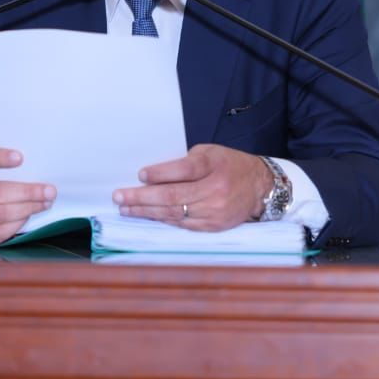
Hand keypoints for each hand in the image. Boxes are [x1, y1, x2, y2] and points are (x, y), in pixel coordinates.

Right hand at [0, 147, 54, 247]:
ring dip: (28, 208)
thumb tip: (38, 169)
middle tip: (49, 191)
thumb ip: (4, 169)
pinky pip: (3, 230)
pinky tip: (30, 215)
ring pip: (2, 213)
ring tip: (46, 203)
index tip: (20, 157)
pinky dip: (20, 222)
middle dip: (27, 192)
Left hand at [112, 143, 272, 231]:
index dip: (160, 174)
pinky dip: (163, 220)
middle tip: (119, 197)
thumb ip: (184, 162)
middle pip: (173, 196)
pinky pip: (182, 224)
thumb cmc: (229, 164)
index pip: (183, 170)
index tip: (140, 175)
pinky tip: (147, 216)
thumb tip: (152, 176)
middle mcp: (215, 190)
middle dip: (141, 198)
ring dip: (146, 212)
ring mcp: (214, 211)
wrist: (259, 186)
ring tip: (126, 208)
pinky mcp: (213, 226)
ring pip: (174, 213)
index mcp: (213, 166)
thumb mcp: (209, 152)